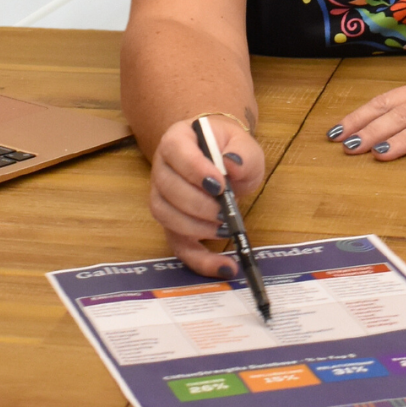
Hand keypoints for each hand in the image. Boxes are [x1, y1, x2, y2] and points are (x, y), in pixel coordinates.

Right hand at [146, 117, 265, 276]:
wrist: (221, 156)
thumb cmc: (229, 148)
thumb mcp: (244, 144)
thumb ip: (243, 152)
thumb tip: (233, 165)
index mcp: (177, 139)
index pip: (176, 152)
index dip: (195, 170)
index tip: (220, 185)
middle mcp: (162, 167)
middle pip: (168, 188)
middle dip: (198, 204)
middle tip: (225, 211)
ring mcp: (162, 196)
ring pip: (166, 215)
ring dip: (196, 228)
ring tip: (225, 229)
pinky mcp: (171, 223)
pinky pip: (177, 244)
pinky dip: (199, 260)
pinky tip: (223, 266)